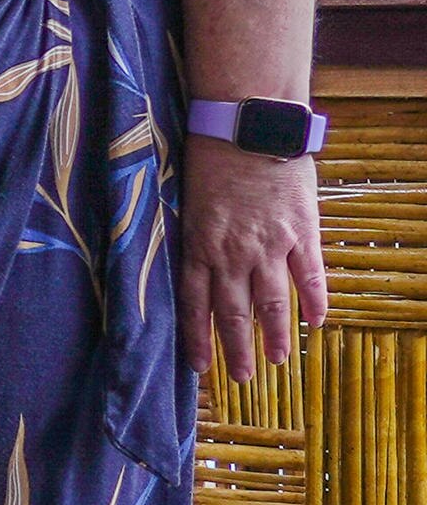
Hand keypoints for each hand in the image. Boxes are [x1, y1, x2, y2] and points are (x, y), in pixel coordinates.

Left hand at [179, 143, 323, 388]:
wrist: (249, 127)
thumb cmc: (210, 156)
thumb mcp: (189, 201)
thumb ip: (195, 236)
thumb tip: (193, 264)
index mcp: (198, 245)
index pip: (193, 304)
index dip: (196, 338)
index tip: (199, 368)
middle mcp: (232, 253)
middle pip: (232, 312)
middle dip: (234, 349)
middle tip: (239, 378)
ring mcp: (269, 245)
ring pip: (271, 302)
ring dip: (272, 335)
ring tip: (275, 361)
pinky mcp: (301, 232)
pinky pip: (309, 275)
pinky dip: (313, 301)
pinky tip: (315, 323)